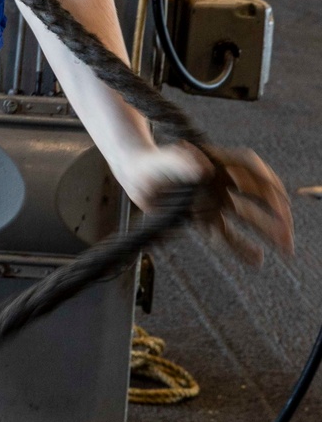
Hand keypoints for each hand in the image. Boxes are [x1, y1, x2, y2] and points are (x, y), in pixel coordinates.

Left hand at [118, 140, 292, 267]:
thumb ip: (181, 163)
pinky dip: (241, 247)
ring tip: (284, 249)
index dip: (267, 182)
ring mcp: (214, 200)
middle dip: (275, 214)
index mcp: (215, 163)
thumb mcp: (163, 161)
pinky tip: (257, 259)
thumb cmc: (149, 164)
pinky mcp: (204, 218)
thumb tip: (203, 167)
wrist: (134, 175)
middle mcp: (220, 182)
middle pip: (256, 197)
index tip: (279, 200)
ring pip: (246, 218)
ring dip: (266, 232)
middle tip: (287, 234)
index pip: (250, 168)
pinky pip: (226, 235)